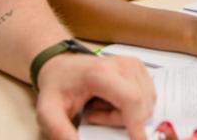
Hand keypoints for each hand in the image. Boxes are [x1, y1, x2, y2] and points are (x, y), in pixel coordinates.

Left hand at [35, 53, 154, 139]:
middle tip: (94, 114)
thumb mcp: (48, 111)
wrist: (60, 66)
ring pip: (145, 104)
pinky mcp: (139, 69)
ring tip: (101, 106)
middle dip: (120, 121)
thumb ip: (60, 131)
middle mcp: (122, 65)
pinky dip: (132, 107)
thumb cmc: (57, 84)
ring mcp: (133, 65)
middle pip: (139, 107)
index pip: (131, 101)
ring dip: (126, 115)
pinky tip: (112, 102)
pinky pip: (147, 99)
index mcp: (102, 72)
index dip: (138, 125)